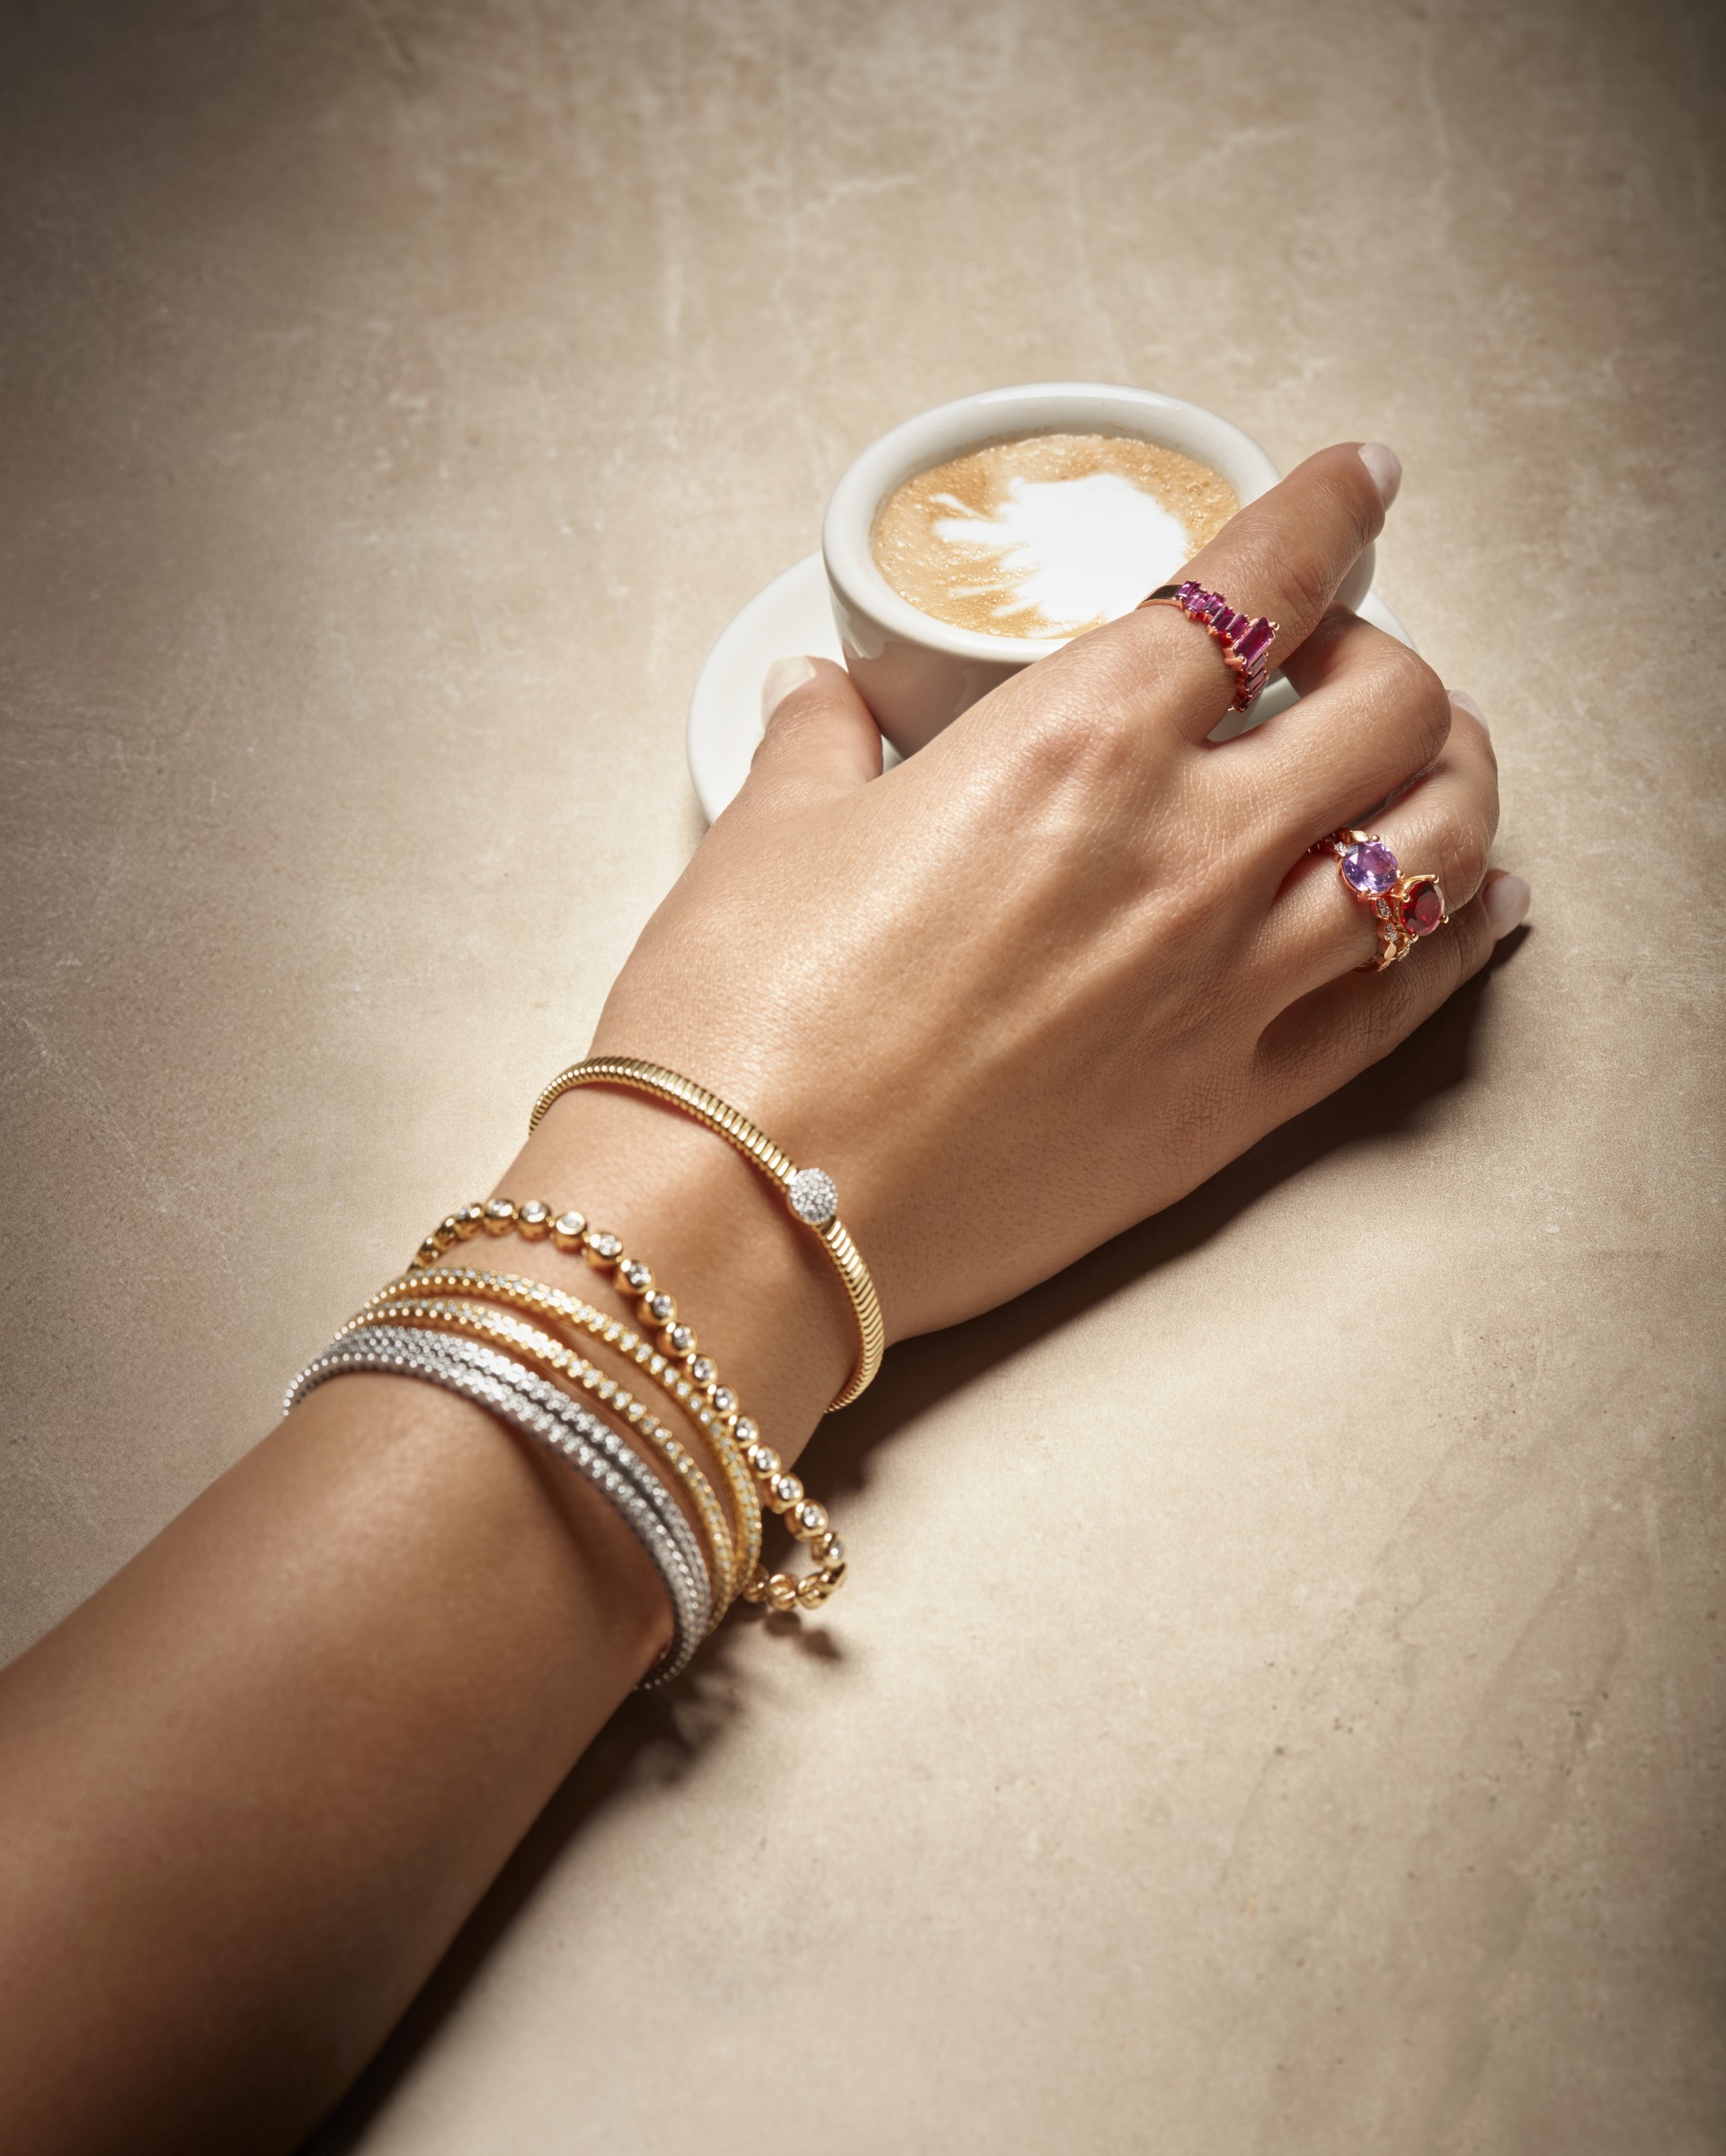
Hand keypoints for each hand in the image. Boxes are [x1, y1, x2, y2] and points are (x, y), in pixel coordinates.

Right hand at [590, 444, 1526, 1346]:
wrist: (747, 1217)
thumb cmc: (746, 1019)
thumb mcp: (767, 838)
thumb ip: (821, 743)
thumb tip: (817, 696)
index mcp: (1074, 745)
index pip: (1255, 584)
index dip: (1329, 511)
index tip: (1361, 484)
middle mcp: (1186, 851)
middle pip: (1391, 707)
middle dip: (1391, 658)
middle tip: (1341, 664)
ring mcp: (1227, 986)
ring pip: (1435, 847)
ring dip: (1456, 781)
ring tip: (1431, 764)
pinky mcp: (1231, 1108)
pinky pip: (1399, 1007)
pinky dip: (1458, 940)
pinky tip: (1479, 905)